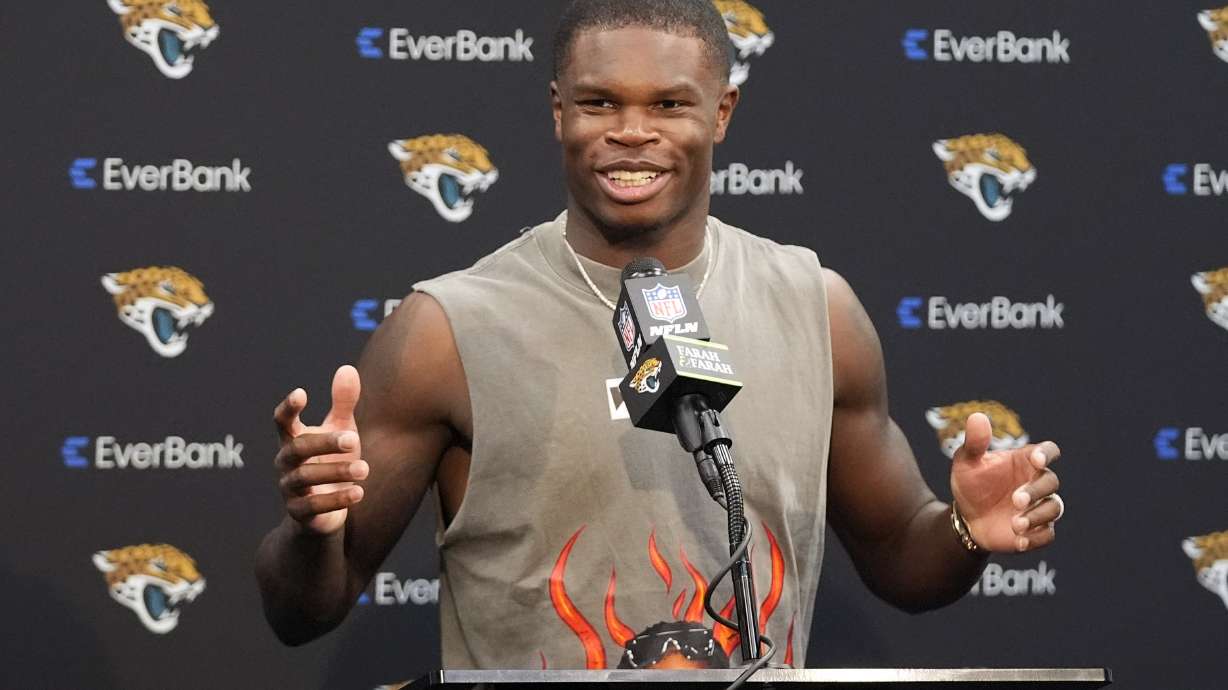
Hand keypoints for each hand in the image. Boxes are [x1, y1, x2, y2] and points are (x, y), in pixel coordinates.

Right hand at [272, 365, 367, 535]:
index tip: (302, 393)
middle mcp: (286, 463)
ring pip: (306, 477)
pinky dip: (336, 499)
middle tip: (353, 438)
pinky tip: (359, 493)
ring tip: (365, 468)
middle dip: (325, 442)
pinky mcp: (299, 513)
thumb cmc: (332, 461)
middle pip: (297, 448)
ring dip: (337, 472)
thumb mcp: (341, 430)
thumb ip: (343, 403)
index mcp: (293, 440)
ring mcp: (290, 489)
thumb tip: (347, 368)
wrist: (324, 512)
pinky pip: (313, 506)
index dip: (289, 407)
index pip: (282, 421)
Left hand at [949, 413, 1062, 552]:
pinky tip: (1019, 541)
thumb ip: (974, 442)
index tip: (1036, 461)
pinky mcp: (1038, 530)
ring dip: (1037, 516)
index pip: (1048, 451)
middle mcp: (1037, 482)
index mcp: (1025, 461)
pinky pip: (1047, 534)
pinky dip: (1036, 538)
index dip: (1046, 454)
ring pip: (1054, 509)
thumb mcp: (966, 462)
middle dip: (1036, 491)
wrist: (966, 518)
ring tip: (1016, 524)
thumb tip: (977, 417)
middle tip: (1016, 499)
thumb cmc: (971, 483)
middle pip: (1051, 482)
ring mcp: (1040, 507)